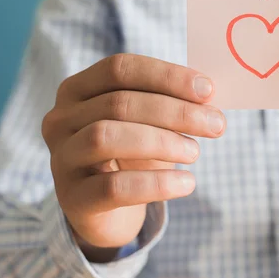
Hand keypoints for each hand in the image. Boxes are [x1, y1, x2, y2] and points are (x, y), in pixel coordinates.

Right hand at [42, 54, 224, 260]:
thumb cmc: (133, 154)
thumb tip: (210, 93)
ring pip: (107, 138)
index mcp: (78, 89)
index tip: (208, 90)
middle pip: (118, 103)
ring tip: (195, 152)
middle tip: (216, 124)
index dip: (166, 76)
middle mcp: (61, 119)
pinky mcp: (72, 199)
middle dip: (175, 111)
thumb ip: (173, 102)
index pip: (120, 68)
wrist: (107, 209)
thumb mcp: (149, 122)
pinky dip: (157, 184)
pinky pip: (114, 187)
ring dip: (161, 142)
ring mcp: (62, 158)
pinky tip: (187, 184)